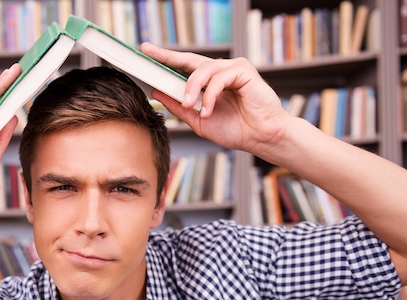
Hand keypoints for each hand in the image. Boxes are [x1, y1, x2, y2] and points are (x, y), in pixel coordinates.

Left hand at [141, 43, 291, 153]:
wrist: (260, 138)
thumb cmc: (236, 129)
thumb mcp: (198, 120)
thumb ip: (179, 106)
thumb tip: (157, 92)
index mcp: (208, 82)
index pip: (183, 67)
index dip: (165, 60)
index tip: (146, 54)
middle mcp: (219, 71)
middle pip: (189, 59)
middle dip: (167, 56)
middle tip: (149, 53)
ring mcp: (232, 68)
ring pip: (202, 70)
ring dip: (192, 90)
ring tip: (192, 108)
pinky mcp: (243, 70)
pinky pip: (218, 78)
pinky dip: (210, 96)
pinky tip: (207, 111)